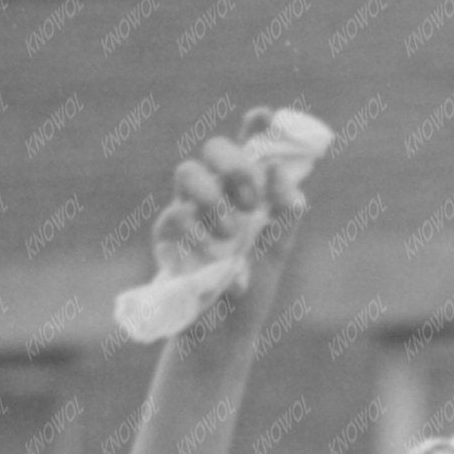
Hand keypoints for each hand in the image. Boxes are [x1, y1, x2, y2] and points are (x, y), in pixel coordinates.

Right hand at [151, 119, 309, 331]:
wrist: (224, 336)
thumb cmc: (251, 290)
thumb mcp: (277, 252)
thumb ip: (286, 213)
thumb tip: (280, 173)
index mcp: (246, 194)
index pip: (250, 149)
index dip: (257, 127)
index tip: (265, 117)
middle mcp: (215, 195)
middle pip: (214, 149)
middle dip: (234, 164)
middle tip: (251, 199)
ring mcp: (188, 213)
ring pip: (188, 173)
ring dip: (213, 197)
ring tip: (232, 234)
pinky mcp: (167, 239)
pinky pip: (173, 218)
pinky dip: (197, 235)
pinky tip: (214, 258)